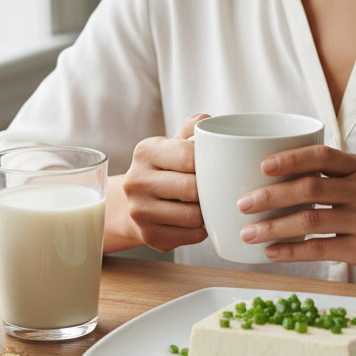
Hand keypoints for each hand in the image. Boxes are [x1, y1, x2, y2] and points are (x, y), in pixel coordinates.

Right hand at [122, 113, 209, 251]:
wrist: (136, 202)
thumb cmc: (165, 169)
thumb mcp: (173, 144)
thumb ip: (190, 129)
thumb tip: (205, 119)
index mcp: (145, 151)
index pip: (188, 156)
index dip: (210, 162)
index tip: (219, 165)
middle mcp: (136, 181)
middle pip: (191, 189)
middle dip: (210, 189)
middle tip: (220, 187)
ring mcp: (139, 211)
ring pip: (192, 216)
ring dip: (208, 211)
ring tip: (210, 203)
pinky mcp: (149, 236)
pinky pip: (190, 235)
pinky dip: (202, 229)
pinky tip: (200, 220)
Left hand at [236, 145, 355, 284]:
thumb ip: (334, 178)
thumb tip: (280, 178)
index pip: (322, 155)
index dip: (290, 158)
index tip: (262, 165)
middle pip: (309, 188)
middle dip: (271, 195)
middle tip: (244, 202)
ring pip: (310, 220)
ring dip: (274, 226)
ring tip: (248, 232)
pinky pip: (319, 249)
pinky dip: (291, 251)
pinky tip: (271, 252)